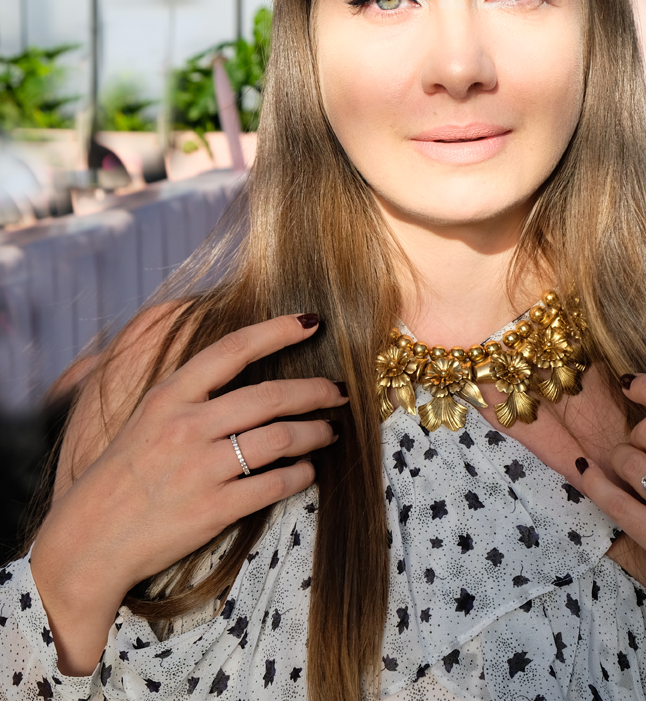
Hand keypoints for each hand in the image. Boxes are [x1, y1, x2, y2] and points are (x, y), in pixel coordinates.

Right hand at [32, 313, 345, 672]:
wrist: (87, 544)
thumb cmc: (120, 478)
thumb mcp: (144, 419)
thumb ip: (188, 393)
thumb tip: (240, 368)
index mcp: (168, 396)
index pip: (232, 349)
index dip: (277, 331)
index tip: (311, 322)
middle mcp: (186, 427)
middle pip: (270, 396)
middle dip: (315, 391)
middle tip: (338, 392)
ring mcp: (200, 468)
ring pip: (280, 438)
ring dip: (315, 432)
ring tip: (329, 432)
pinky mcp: (213, 509)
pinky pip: (275, 484)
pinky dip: (301, 474)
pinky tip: (308, 471)